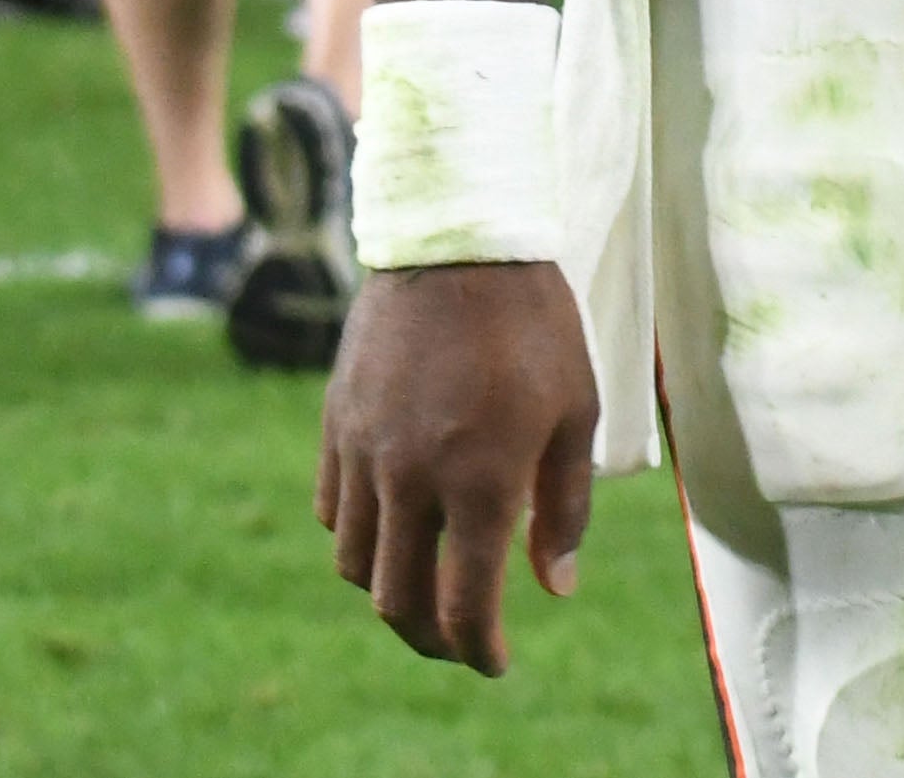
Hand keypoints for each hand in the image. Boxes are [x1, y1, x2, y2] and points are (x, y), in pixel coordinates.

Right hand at [320, 263, 599, 676]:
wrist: (459, 242)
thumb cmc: (534, 327)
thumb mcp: (574, 415)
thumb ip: (565, 510)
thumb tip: (554, 588)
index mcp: (479, 485)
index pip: (464, 608)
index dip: (478, 652)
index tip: (494, 661)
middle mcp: (411, 478)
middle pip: (397, 602)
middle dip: (430, 639)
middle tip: (458, 641)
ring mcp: (364, 450)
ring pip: (352, 563)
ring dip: (387, 590)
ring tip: (421, 584)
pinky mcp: (336, 421)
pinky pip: (330, 507)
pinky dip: (355, 535)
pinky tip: (390, 523)